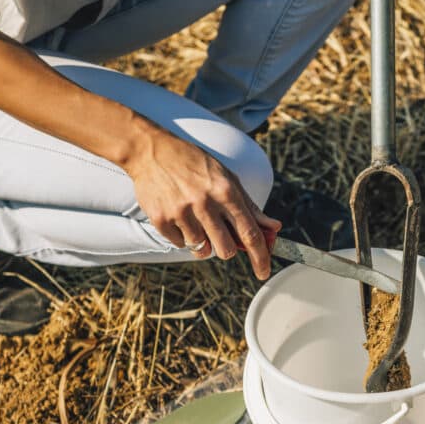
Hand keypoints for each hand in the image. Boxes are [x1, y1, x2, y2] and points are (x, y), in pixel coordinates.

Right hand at [124, 123, 280, 279]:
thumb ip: (250, 205)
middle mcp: (205, 203)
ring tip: (196, 220)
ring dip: (203, 242)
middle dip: (227, 248)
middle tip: (220, 235)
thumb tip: (273, 227)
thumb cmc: (194, 163)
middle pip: (226, 249)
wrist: (151, 151)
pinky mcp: (161, 219)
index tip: (264, 272)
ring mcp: (181, 212)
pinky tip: (179, 216)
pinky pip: (180, 244)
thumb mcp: (227, 177)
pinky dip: (183, 236)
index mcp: (226, 191)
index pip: (250, 233)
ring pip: (202, 250)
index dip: (260, 257)